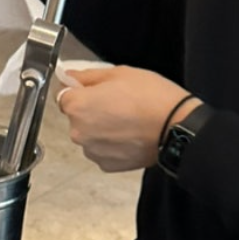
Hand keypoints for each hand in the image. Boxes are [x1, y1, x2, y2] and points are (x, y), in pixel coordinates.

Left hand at [56, 67, 200, 172]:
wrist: (175, 128)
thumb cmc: (151, 98)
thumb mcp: (119, 74)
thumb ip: (88, 76)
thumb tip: (70, 77)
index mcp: (77, 107)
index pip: (63, 97)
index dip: (77, 92)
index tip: (91, 90)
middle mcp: (78, 132)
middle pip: (76, 118)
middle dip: (91, 111)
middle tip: (116, 103)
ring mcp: (91, 151)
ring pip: (89, 136)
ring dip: (101, 129)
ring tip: (126, 120)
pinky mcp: (106, 165)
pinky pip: (102, 151)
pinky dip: (111, 145)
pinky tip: (129, 135)